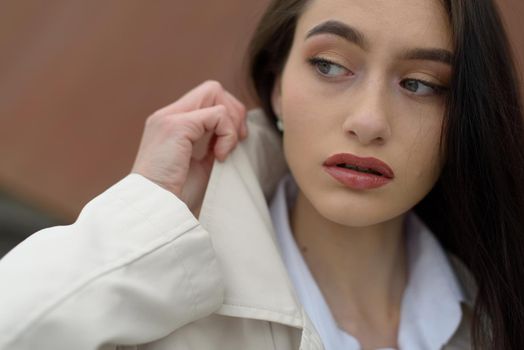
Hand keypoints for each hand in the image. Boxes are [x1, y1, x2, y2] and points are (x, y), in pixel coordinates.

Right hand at [131, 80, 246, 214]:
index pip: (206, 98)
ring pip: (215, 92)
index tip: (233, 144)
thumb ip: (210, 145)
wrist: (156, 210)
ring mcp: (170, 118)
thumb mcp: (199, 165)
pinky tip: (219, 156)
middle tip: (237, 142)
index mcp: (171, 124)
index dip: (228, 116)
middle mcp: (167, 116)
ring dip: (231, 123)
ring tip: (225, 151)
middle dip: (234, 112)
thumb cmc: (177, 196)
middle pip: (213, 89)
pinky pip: (217, 114)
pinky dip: (227, 134)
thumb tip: (233, 135)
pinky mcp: (177, 126)